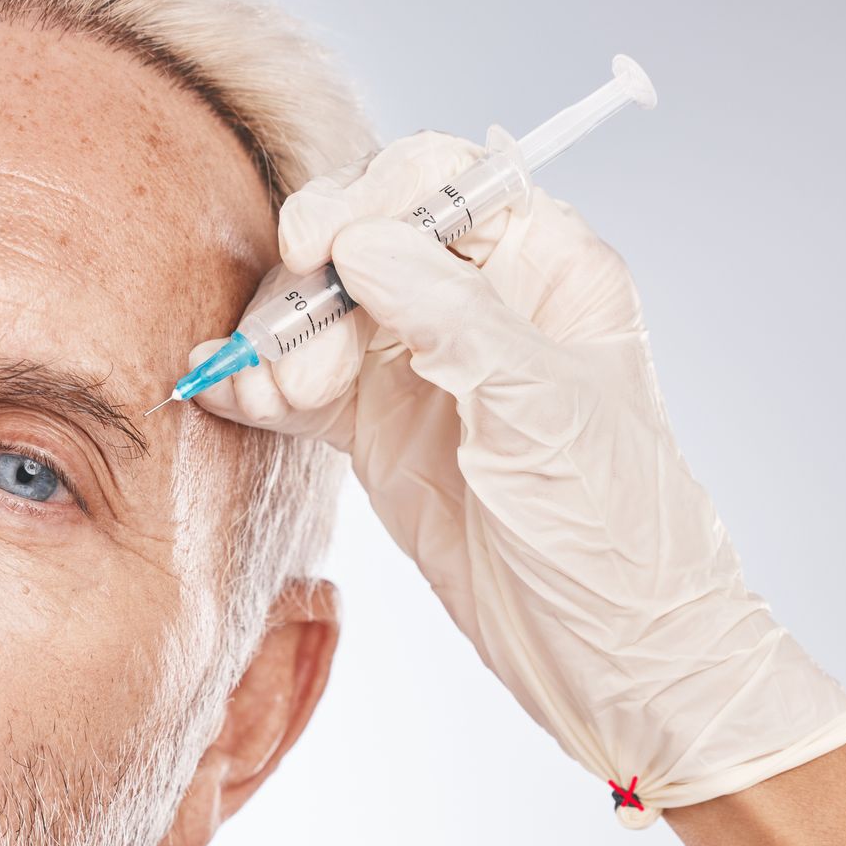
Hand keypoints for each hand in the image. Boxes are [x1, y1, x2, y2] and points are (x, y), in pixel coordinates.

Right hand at [195, 131, 845, 824]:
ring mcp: (424, 370)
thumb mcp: (541, 410)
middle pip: (361, 241)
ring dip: (278, 344)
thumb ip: (450, 314)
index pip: (439, 182)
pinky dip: (260, 388)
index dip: (367, 201)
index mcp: (547, 269)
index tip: (313, 250)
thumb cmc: (617, 534)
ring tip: (272, 400)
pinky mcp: (381, 434)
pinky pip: (302, 386)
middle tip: (297, 364)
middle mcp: (480, 305)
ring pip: (320, 312)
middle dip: (311, 288)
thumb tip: (359, 239)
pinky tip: (228, 399)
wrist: (615, 664)